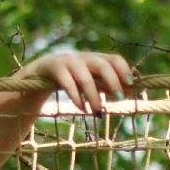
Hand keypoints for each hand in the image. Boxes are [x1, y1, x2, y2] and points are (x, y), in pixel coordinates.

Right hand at [19, 50, 136, 115]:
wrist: (38, 75)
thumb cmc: (71, 80)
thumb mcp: (90, 81)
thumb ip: (107, 85)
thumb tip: (132, 91)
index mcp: (95, 58)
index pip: (114, 59)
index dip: (124, 70)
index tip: (131, 85)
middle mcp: (83, 57)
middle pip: (102, 65)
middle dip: (113, 81)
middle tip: (120, 99)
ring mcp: (67, 61)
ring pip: (84, 77)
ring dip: (94, 96)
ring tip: (98, 113)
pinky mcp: (53, 67)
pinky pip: (66, 82)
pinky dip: (75, 96)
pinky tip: (81, 108)